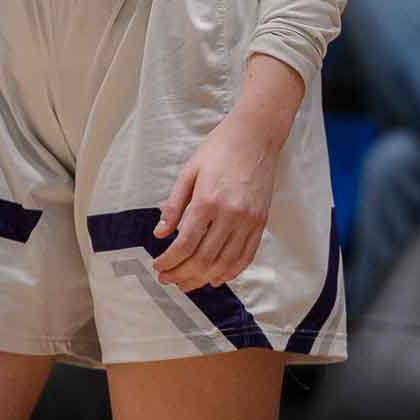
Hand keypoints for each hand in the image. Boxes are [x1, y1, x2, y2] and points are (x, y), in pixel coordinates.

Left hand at [152, 111, 282, 289]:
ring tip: (187, 283)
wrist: (256, 136)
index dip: (169, 262)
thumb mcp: (189, 172)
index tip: (157, 266)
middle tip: (167, 279)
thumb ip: (174, 205)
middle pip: (204, 259)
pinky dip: (230, 272)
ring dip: (203, 278)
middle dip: (181, 274)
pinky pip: (246, 256)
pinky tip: (215, 278)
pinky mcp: (261, 222)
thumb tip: (159, 234)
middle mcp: (231, 214)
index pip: (185, 244)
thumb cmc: (219, 149)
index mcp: (208, 201)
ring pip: (225, 263)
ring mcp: (249, 220)